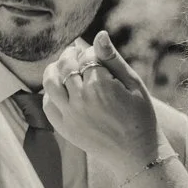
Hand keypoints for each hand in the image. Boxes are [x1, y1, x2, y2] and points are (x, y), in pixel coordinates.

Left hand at [42, 31, 158, 177]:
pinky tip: (61, 90)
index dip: (92, 53)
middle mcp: (81, 99)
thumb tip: (99, 35)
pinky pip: (47, 105)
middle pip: (65, 66)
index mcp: (100, 86)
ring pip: (50, 83)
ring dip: (53, 70)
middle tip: (75, 53)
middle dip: (70, 55)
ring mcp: (70, 115)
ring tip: (62, 67)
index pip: (87, 57)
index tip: (97, 55)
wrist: (137, 153)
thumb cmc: (140, 115)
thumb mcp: (133, 84)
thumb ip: (112, 59)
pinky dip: (50, 93)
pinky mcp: (64, 129)